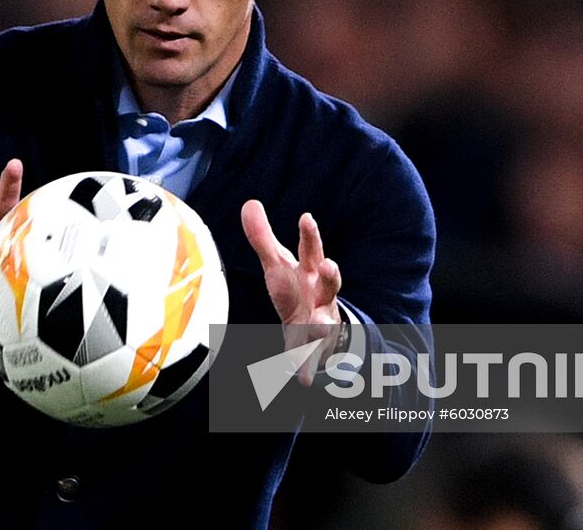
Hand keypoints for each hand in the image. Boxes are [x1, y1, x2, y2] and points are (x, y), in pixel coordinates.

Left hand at [241, 200, 343, 385]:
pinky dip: (307, 369)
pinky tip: (303, 380)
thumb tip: (249, 203)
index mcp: (311, 272)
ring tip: (315, 325)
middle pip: (330, 283)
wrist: (318, 330)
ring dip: (322, 325)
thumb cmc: (296, 290)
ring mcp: (321, 322)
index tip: (306, 217)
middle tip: (332, 265)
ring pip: (325, 323)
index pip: (311, 250)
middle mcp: (321, 296)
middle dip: (333, 274)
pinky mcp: (314, 349)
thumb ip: (263, 237)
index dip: (309, 234)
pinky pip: (311, 360)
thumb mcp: (279, 265)